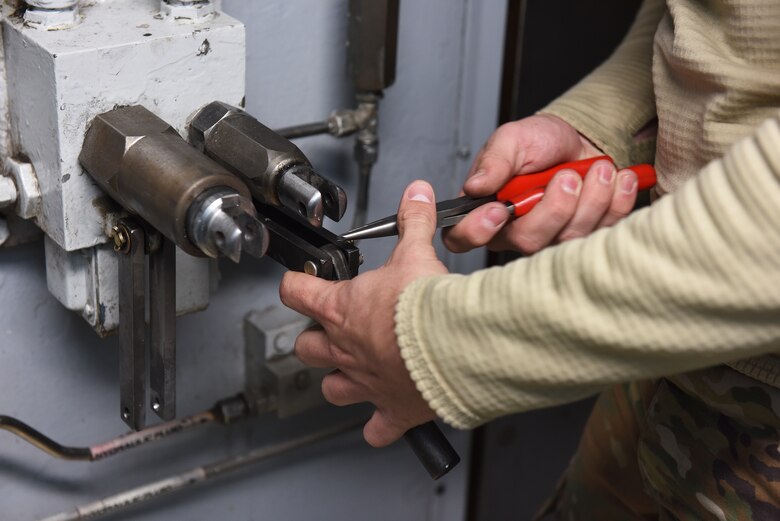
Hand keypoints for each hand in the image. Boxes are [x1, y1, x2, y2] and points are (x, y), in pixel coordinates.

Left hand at [279, 181, 447, 446]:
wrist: (454, 345)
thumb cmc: (427, 305)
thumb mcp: (417, 252)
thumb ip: (413, 222)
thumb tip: (416, 194)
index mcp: (343, 309)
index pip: (297, 292)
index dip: (295, 284)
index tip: (297, 281)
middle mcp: (347, 349)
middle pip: (307, 347)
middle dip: (314, 339)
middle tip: (331, 330)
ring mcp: (366, 383)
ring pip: (332, 388)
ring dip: (337, 381)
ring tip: (350, 373)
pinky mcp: (393, 410)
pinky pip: (376, 429)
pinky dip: (378, 427)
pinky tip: (382, 422)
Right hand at [443, 114, 639, 253]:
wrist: (578, 140)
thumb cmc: (539, 142)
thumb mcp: (512, 139)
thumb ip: (494, 161)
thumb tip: (475, 186)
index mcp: (486, 209)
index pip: (463, 238)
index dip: (477, 231)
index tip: (500, 209)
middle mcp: (515, 231)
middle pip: (528, 241)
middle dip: (555, 208)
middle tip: (568, 176)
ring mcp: (552, 239)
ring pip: (570, 239)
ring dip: (592, 199)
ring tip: (600, 168)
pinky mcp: (586, 238)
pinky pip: (604, 231)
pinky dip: (617, 201)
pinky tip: (619, 179)